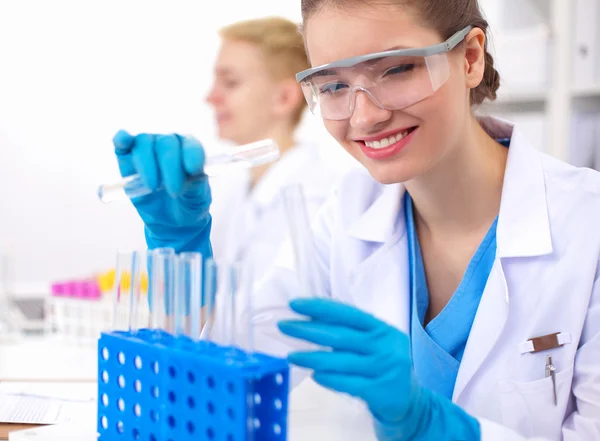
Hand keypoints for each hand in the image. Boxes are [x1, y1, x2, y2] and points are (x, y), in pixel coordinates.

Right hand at [113, 130, 211, 257]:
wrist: (171, 220)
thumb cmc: (188, 203)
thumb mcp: (197, 198)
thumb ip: (196, 183)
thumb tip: (193, 172)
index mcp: (190, 149)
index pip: (190, 145)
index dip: (192, 154)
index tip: (193, 170)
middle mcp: (168, 143)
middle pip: (166, 143)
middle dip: (170, 167)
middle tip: (174, 191)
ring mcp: (147, 148)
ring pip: (144, 142)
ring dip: (147, 164)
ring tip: (152, 187)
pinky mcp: (127, 157)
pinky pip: (122, 141)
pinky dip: (122, 139)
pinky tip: (123, 141)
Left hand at [277, 298, 480, 440]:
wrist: (410, 401)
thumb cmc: (382, 365)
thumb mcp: (374, 343)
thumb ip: (349, 332)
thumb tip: (309, 319)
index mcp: (382, 329)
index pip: (348, 313)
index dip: (320, 308)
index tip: (295, 304)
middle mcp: (385, 346)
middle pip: (341, 336)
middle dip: (308, 330)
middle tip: (284, 326)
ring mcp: (385, 369)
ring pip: (341, 361)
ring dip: (312, 357)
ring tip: (291, 356)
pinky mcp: (381, 391)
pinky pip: (348, 384)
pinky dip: (329, 379)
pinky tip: (314, 375)